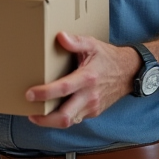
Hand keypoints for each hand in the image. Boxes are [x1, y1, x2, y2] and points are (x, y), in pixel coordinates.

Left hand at [24, 33, 140, 128]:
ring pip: (69, 122)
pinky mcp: (93, 112)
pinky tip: (50, 112)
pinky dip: (61, 118)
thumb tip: (60, 37)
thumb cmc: (108, 57)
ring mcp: (92, 107)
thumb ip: (76, 41)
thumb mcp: (93, 45)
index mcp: (88, 78)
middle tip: (30, 112)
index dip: (45, 93)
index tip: (29, 94)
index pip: (63, 89)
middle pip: (65, 117)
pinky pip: (75, 119)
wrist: (129, 72)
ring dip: (51, 121)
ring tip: (35, 114)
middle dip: (44, 119)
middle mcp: (90, 96)